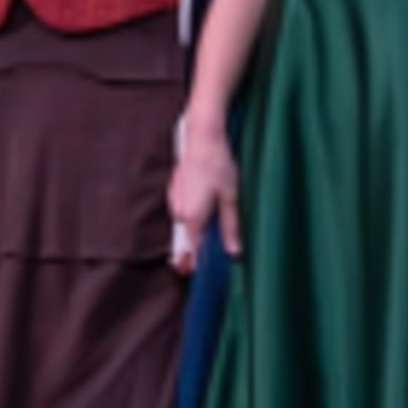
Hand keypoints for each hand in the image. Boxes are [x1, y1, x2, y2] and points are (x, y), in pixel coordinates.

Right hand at [167, 128, 239, 270]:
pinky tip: (208, 189)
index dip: (203, 262)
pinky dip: (197, 205)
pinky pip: (186, 207)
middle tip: (224, 226)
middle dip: (208, 235)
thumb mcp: (230, 198)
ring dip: (203, 218)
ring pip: (191, 220)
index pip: (196, 251)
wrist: (202, 137)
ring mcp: (174, 201)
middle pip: (194, 235)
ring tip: (218, 200)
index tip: (211, 270)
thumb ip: (230, 227)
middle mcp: (178, 213)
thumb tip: (233, 252)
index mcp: (193, 219)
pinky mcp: (175, 190)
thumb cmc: (218, 165)